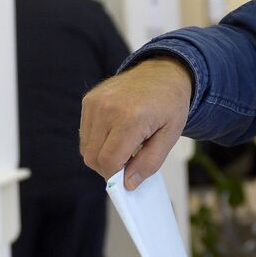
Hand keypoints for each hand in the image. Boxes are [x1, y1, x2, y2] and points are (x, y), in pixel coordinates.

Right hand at [80, 57, 192, 188]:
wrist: (163, 72)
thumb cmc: (170, 104)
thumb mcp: (170, 136)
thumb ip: (149, 163)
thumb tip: (128, 184)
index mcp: (131, 118)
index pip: (109, 162)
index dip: (117, 176)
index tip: (129, 177)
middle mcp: (107, 109)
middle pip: (94, 158)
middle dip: (109, 168)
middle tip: (129, 161)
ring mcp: (95, 103)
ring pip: (86, 149)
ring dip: (102, 155)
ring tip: (124, 145)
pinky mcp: (89, 100)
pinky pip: (85, 134)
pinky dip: (97, 141)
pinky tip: (116, 133)